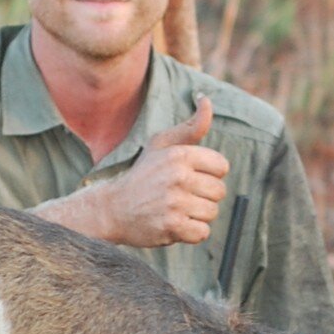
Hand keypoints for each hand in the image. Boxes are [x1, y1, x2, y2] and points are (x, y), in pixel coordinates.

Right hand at [46, 97, 229, 249]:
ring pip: (211, 213)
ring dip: (196, 215)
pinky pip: (202, 233)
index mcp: (180, 154)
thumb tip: (206, 99)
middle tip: (179, 196)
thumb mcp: (162, 145)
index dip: (209, 175)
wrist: (112, 208)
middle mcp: (178, 176)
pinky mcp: (171, 226)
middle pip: (219, 192)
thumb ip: (191, 126)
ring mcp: (174, 202)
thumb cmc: (143, 174)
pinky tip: (174, 225)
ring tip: (175, 210)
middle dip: (203, 197)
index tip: (189, 178)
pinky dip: (191, 233)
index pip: (222, 167)